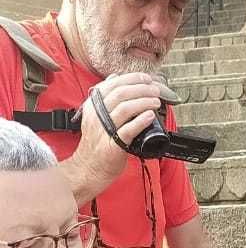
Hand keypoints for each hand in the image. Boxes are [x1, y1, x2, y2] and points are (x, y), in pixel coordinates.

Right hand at [69, 73, 163, 198]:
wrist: (88, 170)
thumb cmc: (96, 144)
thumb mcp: (96, 116)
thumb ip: (105, 98)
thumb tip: (115, 78)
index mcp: (93, 106)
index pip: (112, 84)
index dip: (132, 79)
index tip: (146, 78)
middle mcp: (96, 116)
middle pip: (121, 94)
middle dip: (142, 88)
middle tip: (155, 90)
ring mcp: (104, 131)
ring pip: (125, 108)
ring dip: (144, 102)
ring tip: (156, 102)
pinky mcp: (112, 146)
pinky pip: (128, 130)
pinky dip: (141, 121)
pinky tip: (150, 116)